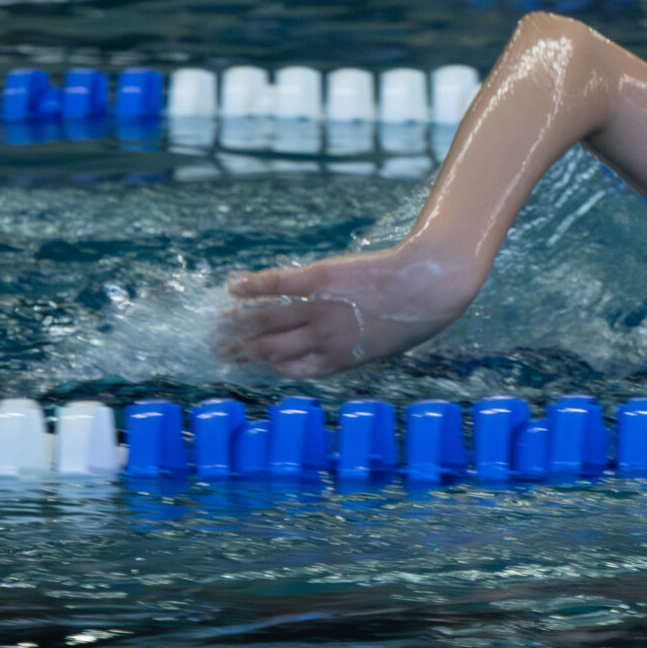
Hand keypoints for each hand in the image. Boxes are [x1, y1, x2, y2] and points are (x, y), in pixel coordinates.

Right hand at [220, 247, 473, 376]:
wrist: (430, 284)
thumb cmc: (416, 315)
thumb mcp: (385, 346)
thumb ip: (356, 349)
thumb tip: (340, 349)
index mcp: (338, 359)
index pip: (291, 369)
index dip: (270, 366)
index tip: (255, 363)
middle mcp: (322, 338)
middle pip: (270, 348)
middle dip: (242, 351)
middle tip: (219, 351)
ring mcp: (318, 308)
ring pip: (265, 319)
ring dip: (236, 323)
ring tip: (216, 326)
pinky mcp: (319, 278)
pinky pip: (276, 284)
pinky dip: (251, 286)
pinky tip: (232, 287)